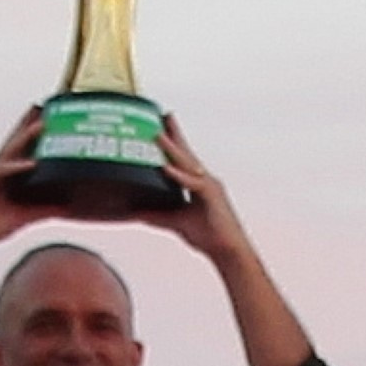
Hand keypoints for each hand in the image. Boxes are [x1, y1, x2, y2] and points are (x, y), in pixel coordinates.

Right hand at [0, 109, 45, 253]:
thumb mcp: (28, 216)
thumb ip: (46, 209)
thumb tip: (67, 208)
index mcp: (9, 174)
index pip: (23, 149)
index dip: (34, 133)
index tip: (49, 118)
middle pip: (16, 142)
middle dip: (29, 124)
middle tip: (45, 109)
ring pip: (10, 150)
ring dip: (25, 136)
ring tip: (41, 125)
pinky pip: (2, 169)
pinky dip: (16, 166)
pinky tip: (30, 163)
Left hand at [142, 120, 242, 259]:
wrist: (228, 251)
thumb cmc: (209, 236)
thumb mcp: (177, 223)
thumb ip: (158, 216)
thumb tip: (137, 214)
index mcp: (198, 184)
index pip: (183, 159)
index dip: (172, 143)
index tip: (162, 126)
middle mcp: (204, 180)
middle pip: (186, 153)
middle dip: (174, 134)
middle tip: (163, 114)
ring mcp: (208, 186)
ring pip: (187, 164)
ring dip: (172, 149)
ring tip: (158, 134)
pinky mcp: (210, 197)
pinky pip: (192, 184)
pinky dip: (178, 176)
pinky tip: (165, 168)